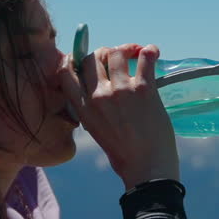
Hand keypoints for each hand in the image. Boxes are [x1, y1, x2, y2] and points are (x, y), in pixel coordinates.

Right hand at [61, 43, 178, 189]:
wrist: (147, 167)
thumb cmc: (123, 154)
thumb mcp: (96, 130)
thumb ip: (92, 108)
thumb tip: (99, 85)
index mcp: (83, 108)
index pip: (66, 72)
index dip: (74, 59)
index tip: (86, 58)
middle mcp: (98, 96)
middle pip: (92, 57)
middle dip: (104, 54)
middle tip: (118, 59)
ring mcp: (120, 91)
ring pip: (117, 53)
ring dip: (127, 51)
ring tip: (137, 55)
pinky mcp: (143, 90)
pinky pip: (144, 58)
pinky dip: (149, 51)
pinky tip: (152, 52)